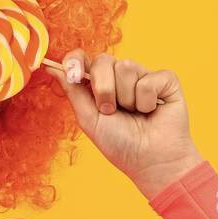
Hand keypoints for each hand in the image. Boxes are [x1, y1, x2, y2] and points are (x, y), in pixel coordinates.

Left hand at [49, 50, 203, 198]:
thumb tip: (51, 68)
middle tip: (111, 111)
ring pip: (126, 67)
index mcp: (98, 85)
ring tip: (135, 114)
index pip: (83, 58)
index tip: (73, 73)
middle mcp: (120, 77)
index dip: (76, 60)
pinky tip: (151, 111)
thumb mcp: (88, 119)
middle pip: (103, 60)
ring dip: (127, 98)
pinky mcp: (165, 80)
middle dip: (104, 89)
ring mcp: (143, 76)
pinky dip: (147, 101)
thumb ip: (72, 91)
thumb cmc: (120, 144)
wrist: (149, 160)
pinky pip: (149, 79)